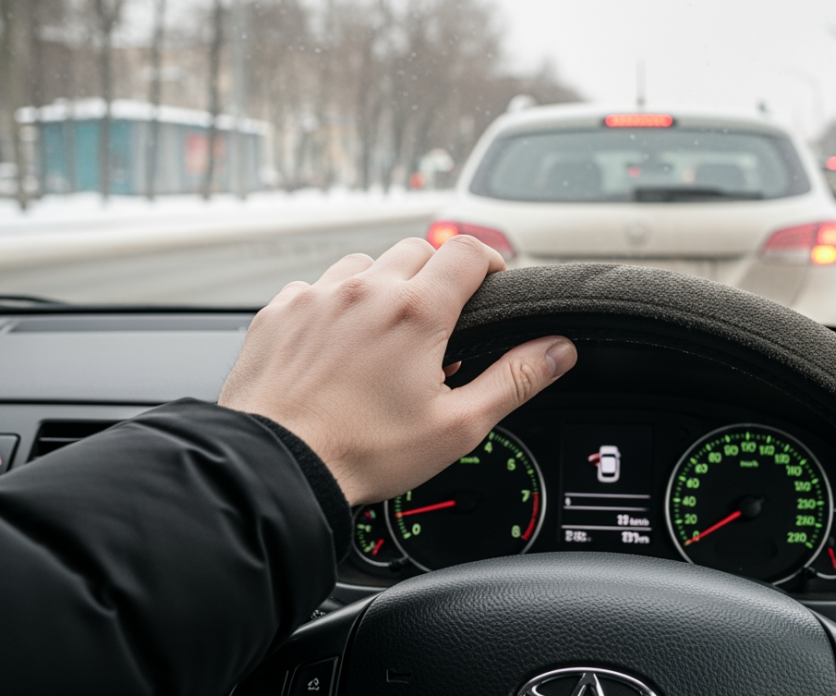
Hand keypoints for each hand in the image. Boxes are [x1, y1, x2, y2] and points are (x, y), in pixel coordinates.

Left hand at [218, 236, 576, 505]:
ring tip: (388, 329)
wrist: (278, 468)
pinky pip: (317, 287)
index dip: (489, 261)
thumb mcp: (457, 426)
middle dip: (439, 273)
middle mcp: (365, 290)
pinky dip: (336, 303)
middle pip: (419, 250)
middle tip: (443, 317)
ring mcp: (317, 297)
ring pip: (365, 263)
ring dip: (385, 282)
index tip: (492, 281)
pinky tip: (339, 342)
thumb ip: (514, 379)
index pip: (467, 251)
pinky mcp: (280, 313)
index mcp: (415, 312)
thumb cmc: (363, 452)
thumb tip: (557, 351)